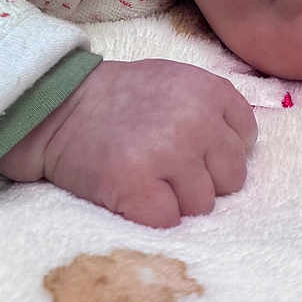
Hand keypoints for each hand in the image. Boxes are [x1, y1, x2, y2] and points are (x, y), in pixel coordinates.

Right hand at [0, 59, 257, 227]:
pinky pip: (169, 221)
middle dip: (201, 178)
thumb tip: (242, 151)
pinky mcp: (138, 187)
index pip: (246, 141)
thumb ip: (212, 108)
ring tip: (145, 176)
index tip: (189, 147)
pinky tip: (130, 192)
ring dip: (175, 199)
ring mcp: (168, 155)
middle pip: (231, 179)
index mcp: (210, 92)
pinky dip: (149, 214)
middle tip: (164, 165)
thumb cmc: (118, 97)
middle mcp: (195, 122)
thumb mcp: (175, 81)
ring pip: (203, 205)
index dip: (217, 151)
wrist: (56, 107)